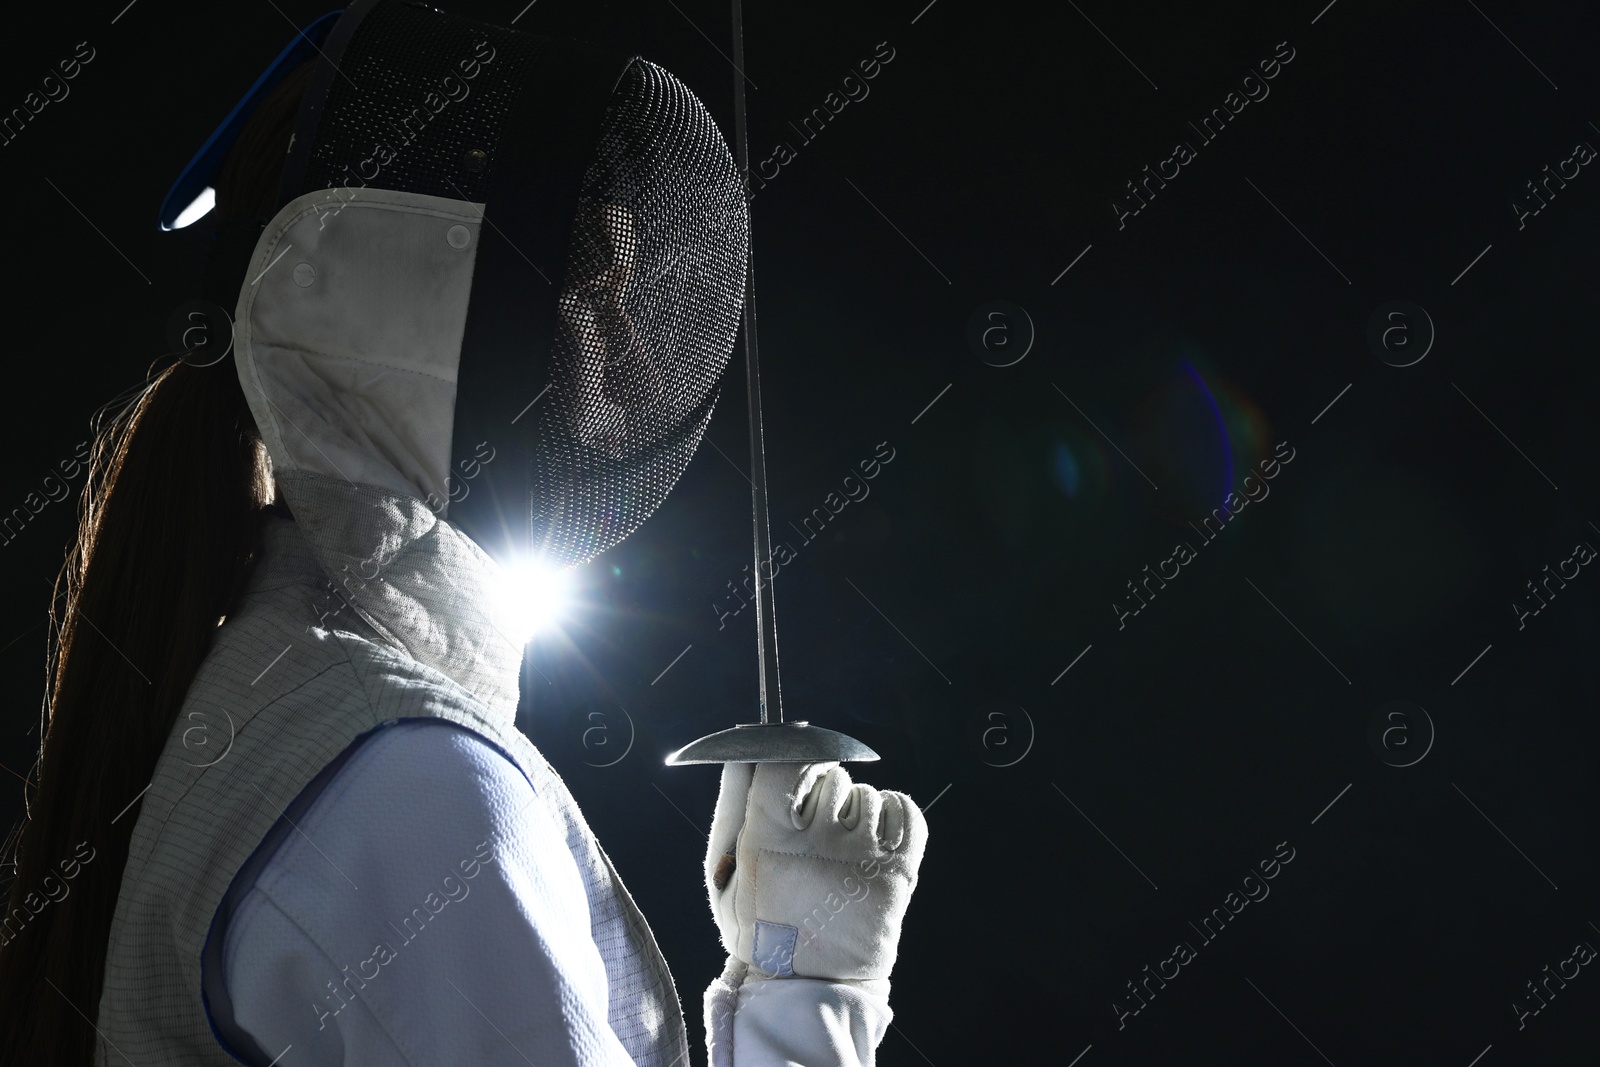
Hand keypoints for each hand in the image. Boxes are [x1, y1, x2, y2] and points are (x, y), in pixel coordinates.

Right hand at [705, 761, 926, 981]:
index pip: (788, 759)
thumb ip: (730, 804)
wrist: (808, 986)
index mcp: (768, 836)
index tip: (793, 773)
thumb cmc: (758, 926)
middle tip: (812, 831)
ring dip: (853, 811)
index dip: (791, 759)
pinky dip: (891, 815)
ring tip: (839, 851)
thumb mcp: (722, 872)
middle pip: (830, 774)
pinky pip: (904, 810)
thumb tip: (742, 747)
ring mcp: (863, 855)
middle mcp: (818, 840)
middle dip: (821, 793)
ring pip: (865, 794)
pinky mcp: (899, 871)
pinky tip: (872, 841)